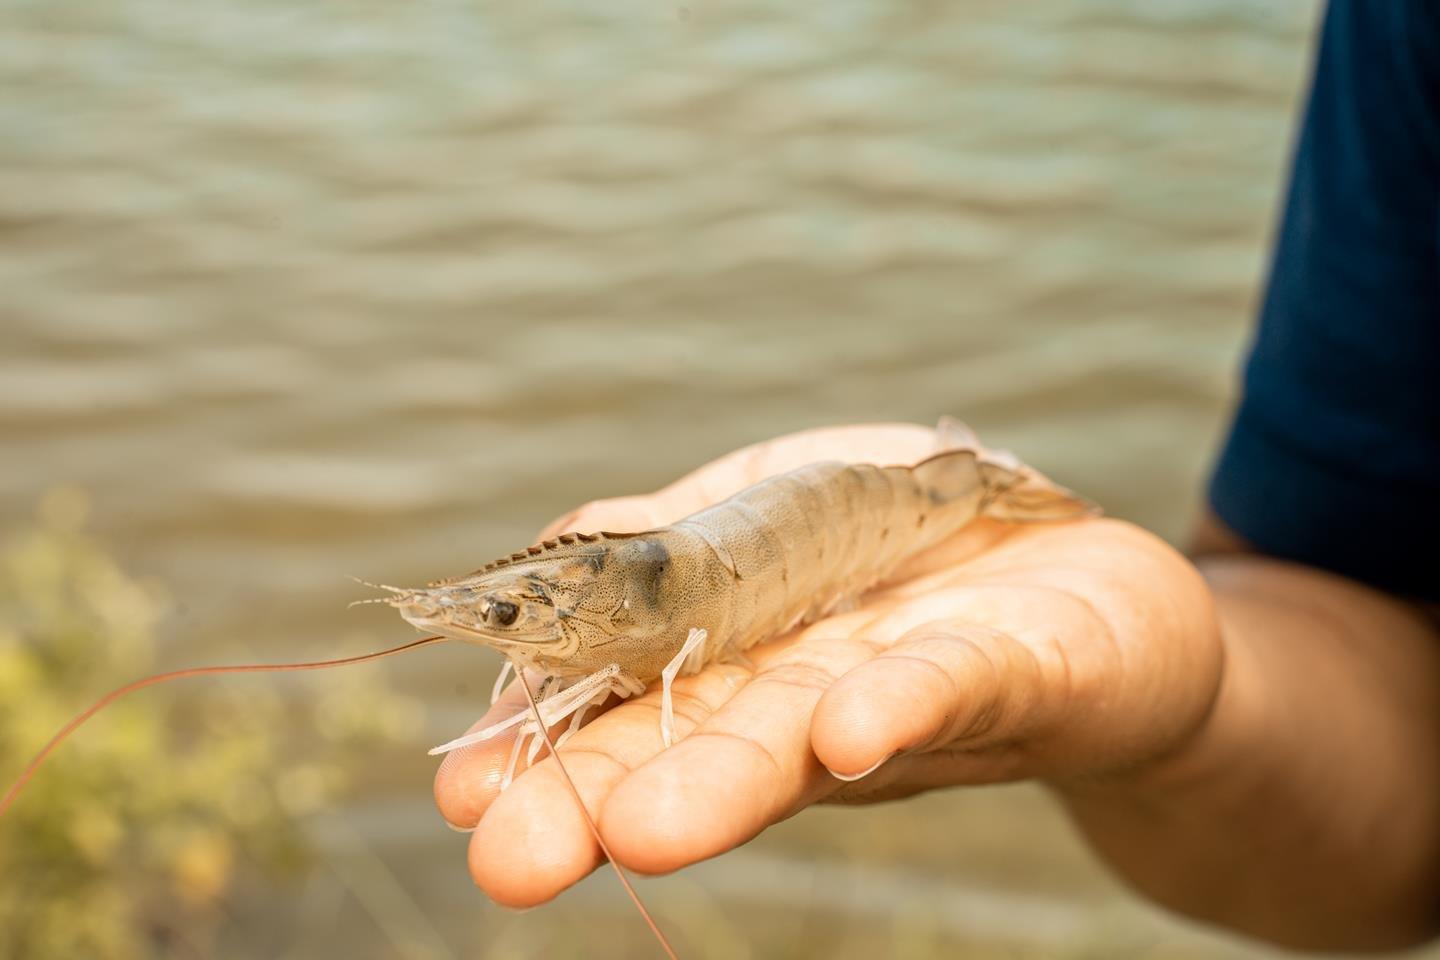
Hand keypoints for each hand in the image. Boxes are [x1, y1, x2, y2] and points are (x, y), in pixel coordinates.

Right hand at [432, 423, 1222, 906]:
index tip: (462, 796)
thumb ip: (670, 539)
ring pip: (808, 737)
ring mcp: (911, 689)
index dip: (546, 745)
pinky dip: (899, 707)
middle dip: (601, 799)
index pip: (627, 706)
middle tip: (508, 861)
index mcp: (739, 662)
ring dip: (725, 780)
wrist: (1084, 582)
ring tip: (642, 828)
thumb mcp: (770, 516)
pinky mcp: (1022, 666)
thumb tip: (554, 549)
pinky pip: (956, 686)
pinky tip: (843, 730)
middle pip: (698, 746)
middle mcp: (809, 697)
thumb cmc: (907, 547)